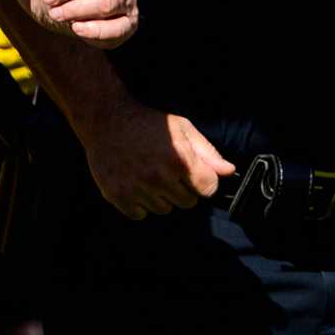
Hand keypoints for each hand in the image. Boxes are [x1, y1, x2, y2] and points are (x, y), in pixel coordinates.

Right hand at [85, 103, 233, 219]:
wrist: (105, 120)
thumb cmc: (147, 122)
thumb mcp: (182, 128)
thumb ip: (207, 152)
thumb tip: (229, 171)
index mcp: (179, 160)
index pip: (208, 189)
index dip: (202, 180)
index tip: (191, 172)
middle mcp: (159, 177)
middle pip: (187, 203)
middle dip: (181, 189)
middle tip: (165, 170)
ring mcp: (137, 188)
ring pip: (164, 209)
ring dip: (160, 196)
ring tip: (147, 174)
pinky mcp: (118, 196)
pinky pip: (140, 214)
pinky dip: (139, 204)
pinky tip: (134, 183)